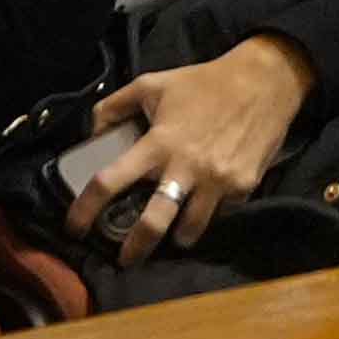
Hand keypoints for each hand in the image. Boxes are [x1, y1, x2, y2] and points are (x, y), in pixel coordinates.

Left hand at [73, 38, 311, 251]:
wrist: (265, 80)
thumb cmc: (204, 82)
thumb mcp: (153, 83)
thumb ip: (115, 106)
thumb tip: (89, 132)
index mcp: (158, 143)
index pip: (110, 181)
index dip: (85, 208)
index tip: (73, 228)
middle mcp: (185, 167)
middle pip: (152, 224)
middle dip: (134, 249)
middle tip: (126, 258)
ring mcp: (217, 181)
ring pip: (189, 231)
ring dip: (177, 235)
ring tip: (173, 232)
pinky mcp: (243, 187)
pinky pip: (221, 214)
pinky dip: (211, 213)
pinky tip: (209, 202)